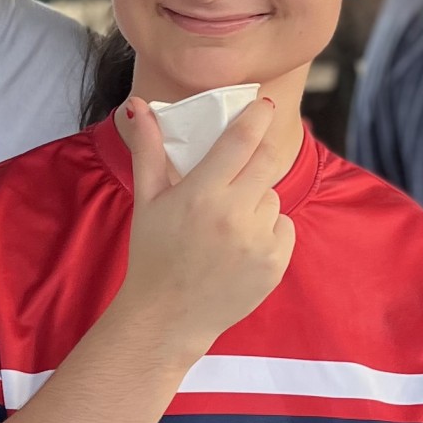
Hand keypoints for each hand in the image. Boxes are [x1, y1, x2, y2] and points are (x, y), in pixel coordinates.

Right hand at [111, 95, 295, 363]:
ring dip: (257, 198)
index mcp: (201, 194)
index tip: (263, 105)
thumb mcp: (147, 200)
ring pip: (273, 197)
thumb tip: (138, 105)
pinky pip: (284, 227)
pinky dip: (268, 229)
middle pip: (268, 161)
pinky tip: (241, 244)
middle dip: (259, 153)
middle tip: (246, 159)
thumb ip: (148, 149)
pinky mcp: (275, 264)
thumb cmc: (153, 254)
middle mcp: (234, 215)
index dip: (256, 116)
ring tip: (228, 220)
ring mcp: (258, 242)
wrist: (167, 317)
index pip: (242, 140)